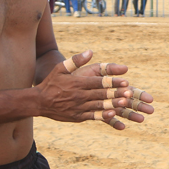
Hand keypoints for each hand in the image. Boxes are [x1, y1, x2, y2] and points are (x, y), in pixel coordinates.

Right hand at [36, 51, 153, 126]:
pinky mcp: (78, 116)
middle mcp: (79, 95)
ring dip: (113, 105)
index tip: (125, 81)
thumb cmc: (51, 83)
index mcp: (77, 83)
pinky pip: (93, 116)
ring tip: (125, 103)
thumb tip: (90, 51)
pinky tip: (113, 114)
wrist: (39, 102)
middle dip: (116, 94)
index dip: (112, 82)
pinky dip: (103, 115)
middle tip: (130, 93)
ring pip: (99, 106)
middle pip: (101, 94)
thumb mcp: (61, 68)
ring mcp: (78, 107)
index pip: (98, 82)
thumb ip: (76, 60)